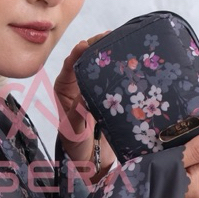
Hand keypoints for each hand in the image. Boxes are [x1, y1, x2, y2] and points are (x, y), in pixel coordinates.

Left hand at [53, 33, 115, 177]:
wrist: (91, 161)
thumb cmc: (76, 146)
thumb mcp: (73, 130)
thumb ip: (77, 114)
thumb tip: (84, 95)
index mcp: (65, 89)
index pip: (70, 65)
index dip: (78, 52)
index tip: (87, 43)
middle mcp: (79, 86)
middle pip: (88, 60)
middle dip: (98, 46)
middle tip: (111, 36)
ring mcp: (95, 90)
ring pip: (102, 67)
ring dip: (111, 55)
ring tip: (124, 43)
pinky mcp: (110, 97)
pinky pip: (115, 80)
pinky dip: (122, 71)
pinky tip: (133, 63)